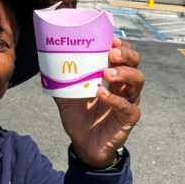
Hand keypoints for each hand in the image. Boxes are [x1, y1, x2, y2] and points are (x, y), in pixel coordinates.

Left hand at [55, 37, 142, 168]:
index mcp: (113, 76)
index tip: (110, 39)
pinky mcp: (128, 118)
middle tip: (111, 53)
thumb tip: (46, 65)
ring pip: (138, 80)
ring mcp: (129, 101)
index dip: (121, 45)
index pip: (124, 55)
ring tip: (107, 72)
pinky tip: (101, 94)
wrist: (84, 145)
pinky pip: (127, 106)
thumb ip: (60, 82)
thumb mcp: (66, 97)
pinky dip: (115, 99)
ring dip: (123, 73)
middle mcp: (124, 86)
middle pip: (135, 63)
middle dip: (125, 55)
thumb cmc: (80, 118)